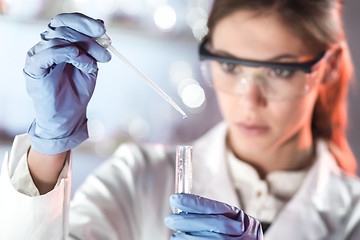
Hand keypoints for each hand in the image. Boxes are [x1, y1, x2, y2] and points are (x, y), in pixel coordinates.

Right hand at [24, 12, 110, 153]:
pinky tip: (81, 59)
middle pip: (63, 27)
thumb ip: (93, 49)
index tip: (103, 29)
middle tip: (105, 49)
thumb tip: (101, 27)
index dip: (85, 22)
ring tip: (95, 63)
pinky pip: (48, 53)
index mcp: (60, 43)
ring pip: (58, 38)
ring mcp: (39, 55)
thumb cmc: (77, 92)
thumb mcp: (90, 66)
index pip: (67, 21)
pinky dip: (66, 52)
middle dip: (88, 36)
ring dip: (82, 47)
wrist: (67, 117)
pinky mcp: (34, 68)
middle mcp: (47, 46)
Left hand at [165, 193, 262, 239]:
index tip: (176, 199)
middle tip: (170, 219)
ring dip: (187, 237)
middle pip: (213, 224)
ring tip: (174, 235)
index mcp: (241, 219)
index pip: (216, 208)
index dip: (194, 203)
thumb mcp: (232, 221)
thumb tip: (181, 206)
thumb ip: (213, 214)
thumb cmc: (236, 236)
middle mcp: (241, 233)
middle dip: (188, 221)